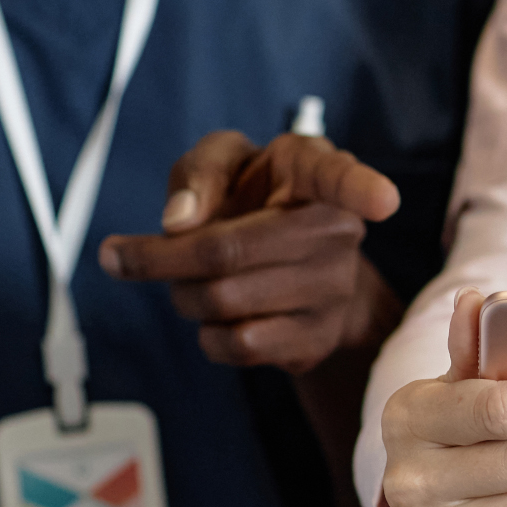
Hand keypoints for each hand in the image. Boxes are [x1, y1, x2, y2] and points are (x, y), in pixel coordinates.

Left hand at [99, 129, 403, 374]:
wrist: (295, 263)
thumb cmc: (254, 199)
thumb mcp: (224, 162)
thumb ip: (200, 172)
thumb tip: (178, 222)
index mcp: (316, 171)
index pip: (343, 179)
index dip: (363, 188)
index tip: (384, 201)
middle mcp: (336, 230)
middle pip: (228, 250)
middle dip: (161, 258)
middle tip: (122, 256)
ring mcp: (332, 289)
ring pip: (224, 300)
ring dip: (182, 295)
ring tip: (189, 282)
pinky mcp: (316, 339)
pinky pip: (238, 345)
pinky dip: (206, 334)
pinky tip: (216, 317)